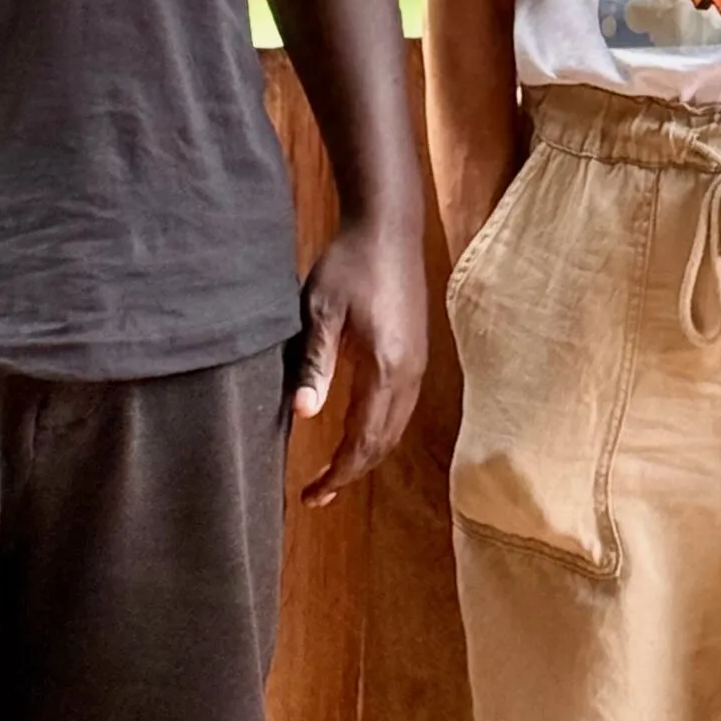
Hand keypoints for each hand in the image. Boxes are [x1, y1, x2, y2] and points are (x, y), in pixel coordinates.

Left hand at [292, 219, 427, 505]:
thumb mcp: (321, 310)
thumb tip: (303, 415)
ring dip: (367, 454)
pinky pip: (401, 408)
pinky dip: (379, 431)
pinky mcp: (417, 350)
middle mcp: (410, 371)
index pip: (363, 440)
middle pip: (384, 442)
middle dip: (351, 472)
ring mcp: (418, 361)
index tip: (311, 495)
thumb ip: (314, 363)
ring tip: (334, 471)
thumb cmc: (350, 262)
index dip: (338, 473)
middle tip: (316, 494)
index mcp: (386, 366)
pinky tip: (357, 431)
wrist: (388, 225)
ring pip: (396, 427)